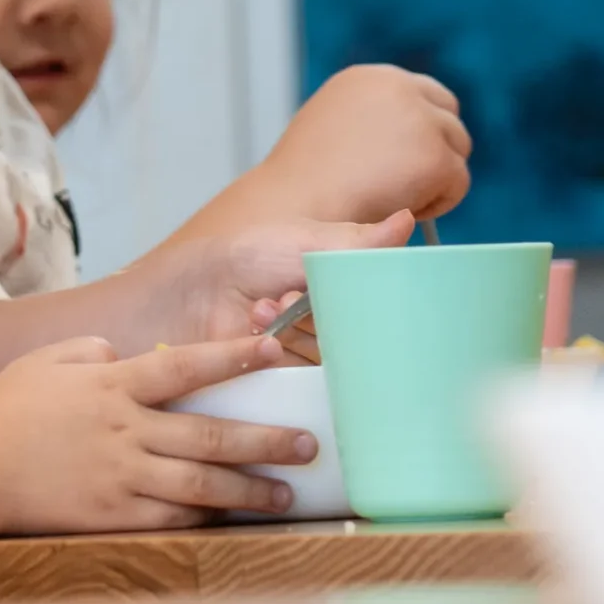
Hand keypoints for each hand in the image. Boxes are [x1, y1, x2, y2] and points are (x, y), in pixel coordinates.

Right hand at [0, 334, 315, 534]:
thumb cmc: (6, 410)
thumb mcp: (46, 361)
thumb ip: (90, 352)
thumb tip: (122, 356)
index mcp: (113, 386)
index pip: (185, 366)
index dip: (233, 356)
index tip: (275, 349)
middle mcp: (125, 430)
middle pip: (211, 435)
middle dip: (266, 439)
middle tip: (307, 443)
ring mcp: (121, 476)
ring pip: (201, 485)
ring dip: (249, 489)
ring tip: (285, 492)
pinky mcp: (112, 514)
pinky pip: (170, 517)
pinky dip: (205, 516)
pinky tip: (228, 516)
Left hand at [183, 212, 411, 362]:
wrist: (195, 291)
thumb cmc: (250, 258)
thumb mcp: (306, 242)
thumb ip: (359, 243)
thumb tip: (408, 220)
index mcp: (346, 290)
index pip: (379, 304)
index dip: (359, 296)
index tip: (326, 281)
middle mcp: (336, 324)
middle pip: (359, 336)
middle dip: (320, 316)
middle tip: (287, 295)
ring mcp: (315, 354)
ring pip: (333, 358)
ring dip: (295, 332)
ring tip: (261, 308)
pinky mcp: (293, 382)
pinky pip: (309, 383)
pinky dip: (284, 356)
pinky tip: (260, 334)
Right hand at [267, 64, 470, 225]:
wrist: (294, 210)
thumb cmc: (304, 184)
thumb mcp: (333, 128)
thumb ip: (371, 121)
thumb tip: (404, 135)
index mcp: (370, 78)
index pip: (427, 96)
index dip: (424, 134)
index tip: (411, 163)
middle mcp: (399, 87)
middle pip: (450, 122)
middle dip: (436, 155)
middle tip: (407, 187)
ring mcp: (420, 120)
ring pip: (456, 153)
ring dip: (433, 180)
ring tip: (390, 200)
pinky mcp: (436, 157)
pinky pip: (457, 184)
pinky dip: (436, 204)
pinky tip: (396, 210)